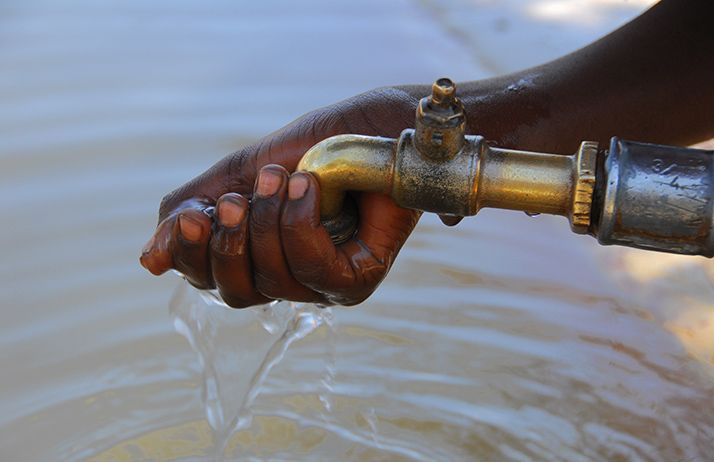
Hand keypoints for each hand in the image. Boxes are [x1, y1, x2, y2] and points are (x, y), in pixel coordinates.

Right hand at [140, 87, 422, 306]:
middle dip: (229, 244)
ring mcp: (321, 285)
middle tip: (237, 199)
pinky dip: (301, 225)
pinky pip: (314, 273)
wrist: (370, 126)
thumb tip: (148, 264)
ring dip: (269, 223)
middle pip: (234, 294)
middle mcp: (286, 278)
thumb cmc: (311, 150)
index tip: (195, 212)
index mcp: (253, 255)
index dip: (191, 252)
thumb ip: (192, 214)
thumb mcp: (238, 175)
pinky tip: (309, 188)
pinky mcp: (355, 281)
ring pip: (273, 282)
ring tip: (282, 178)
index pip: (206, 279)